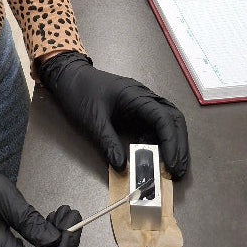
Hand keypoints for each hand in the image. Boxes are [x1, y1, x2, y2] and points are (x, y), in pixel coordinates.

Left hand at [39, 51, 188, 178]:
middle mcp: (143, 97)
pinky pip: (154, 125)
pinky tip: (154, 155)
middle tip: (177, 171)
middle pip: (173, 118)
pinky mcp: (135, 110)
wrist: (68, 76)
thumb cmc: (79, 92)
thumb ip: (107, 142)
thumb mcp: (91, 119)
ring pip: (167, 121)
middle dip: (178, 145)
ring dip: (172, 143)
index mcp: (135, 95)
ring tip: (171, 167)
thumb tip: (121, 167)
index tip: (171, 165)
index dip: (171, 142)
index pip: (163, 117)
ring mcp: (141, 102)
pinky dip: (159, 141)